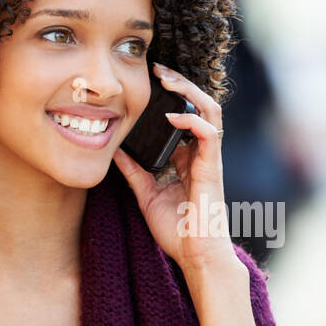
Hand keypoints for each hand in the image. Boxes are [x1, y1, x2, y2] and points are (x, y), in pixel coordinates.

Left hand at [112, 62, 238, 275]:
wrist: (196, 256)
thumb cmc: (178, 231)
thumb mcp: (147, 194)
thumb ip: (134, 171)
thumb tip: (113, 149)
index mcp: (190, 159)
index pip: (186, 117)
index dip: (172, 96)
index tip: (150, 81)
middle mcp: (202, 154)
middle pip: (200, 106)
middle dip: (181, 84)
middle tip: (158, 69)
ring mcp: (209, 160)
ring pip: (210, 111)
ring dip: (189, 91)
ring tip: (168, 80)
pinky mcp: (212, 169)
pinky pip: (209, 134)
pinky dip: (191, 120)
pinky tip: (171, 116)